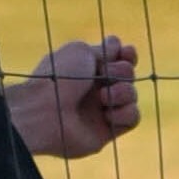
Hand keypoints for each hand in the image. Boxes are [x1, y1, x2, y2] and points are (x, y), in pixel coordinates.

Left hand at [12, 36, 140, 159]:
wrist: (45, 112)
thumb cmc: (60, 77)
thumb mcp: (81, 51)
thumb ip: (105, 49)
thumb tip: (120, 48)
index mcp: (89, 67)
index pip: (120, 57)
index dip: (127, 54)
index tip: (126, 53)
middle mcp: (97, 88)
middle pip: (129, 73)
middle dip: (122, 71)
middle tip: (103, 74)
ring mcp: (103, 109)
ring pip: (132, 94)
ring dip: (123, 91)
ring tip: (102, 97)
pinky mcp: (109, 130)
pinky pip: (133, 117)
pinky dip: (125, 112)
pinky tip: (107, 113)